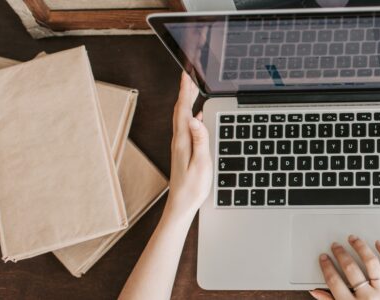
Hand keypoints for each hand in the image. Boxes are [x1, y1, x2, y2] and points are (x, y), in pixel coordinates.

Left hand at [166, 73, 212, 217]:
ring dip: (187, 101)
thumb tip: (195, 118)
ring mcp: (180, 145)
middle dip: (185, 91)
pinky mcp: (183, 150)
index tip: (186, 74)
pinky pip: (186, 126)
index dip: (185, 90)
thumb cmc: (192, 187)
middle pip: (180, 109)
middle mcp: (179, 140)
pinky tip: (197, 114)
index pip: (183, 109)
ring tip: (193, 89)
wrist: (181, 205)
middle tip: (189, 75)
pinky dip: (190, 114)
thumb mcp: (201, 163)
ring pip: (182, 116)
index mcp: (183, 140)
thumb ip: (200, 140)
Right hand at [310, 235, 379, 299]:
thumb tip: (315, 292)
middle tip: (335, 246)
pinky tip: (379, 244)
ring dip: (360, 248)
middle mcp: (368, 297)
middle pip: (351, 269)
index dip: (327, 267)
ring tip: (353, 239)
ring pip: (371, 263)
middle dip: (340, 254)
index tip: (324, 258)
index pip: (334, 282)